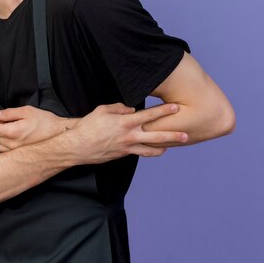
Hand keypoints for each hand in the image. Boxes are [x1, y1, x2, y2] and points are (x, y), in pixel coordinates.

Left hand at [0, 105, 69, 151]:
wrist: (59, 134)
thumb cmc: (45, 122)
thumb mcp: (27, 111)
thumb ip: (9, 113)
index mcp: (13, 132)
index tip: (3, 119)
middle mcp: (12, 145)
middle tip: (11, 123)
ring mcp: (16, 152)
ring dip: (3, 137)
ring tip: (15, 131)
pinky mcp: (20, 156)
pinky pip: (6, 151)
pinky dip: (8, 145)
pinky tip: (18, 139)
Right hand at [66, 102, 186, 163]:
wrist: (78, 147)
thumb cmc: (88, 126)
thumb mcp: (103, 110)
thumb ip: (119, 108)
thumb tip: (131, 109)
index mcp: (125, 123)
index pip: (149, 115)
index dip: (164, 111)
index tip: (176, 107)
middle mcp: (129, 136)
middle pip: (156, 136)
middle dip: (172, 135)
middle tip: (186, 135)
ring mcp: (127, 148)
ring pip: (151, 150)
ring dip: (163, 147)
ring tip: (173, 145)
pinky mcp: (123, 155)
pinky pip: (140, 153)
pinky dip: (149, 151)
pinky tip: (155, 149)